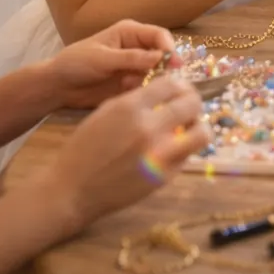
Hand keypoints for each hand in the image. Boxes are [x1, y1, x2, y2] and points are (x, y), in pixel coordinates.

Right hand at [36, 77, 209, 230]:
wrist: (72, 189)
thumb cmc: (83, 149)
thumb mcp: (104, 113)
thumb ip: (135, 100)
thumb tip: (163, 89)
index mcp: (130, 107)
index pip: (172, 84)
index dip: (178, 85)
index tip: (177, 90)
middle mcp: (149, 128)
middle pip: (192, 103)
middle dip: (192, 101)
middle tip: (187, 107)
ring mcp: (160, 154)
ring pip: (201, 132)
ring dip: (197, 126)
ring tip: (188, 128)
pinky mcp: (165, 176)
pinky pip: (188, 156)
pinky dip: (185, 149)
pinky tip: (174, 148)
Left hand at [49, 19, 173, 109]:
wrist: (58, 86)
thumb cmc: (76, 63)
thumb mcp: (102, 58)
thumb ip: (131, 58)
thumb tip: (160, 56)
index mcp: (130, 32)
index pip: (159, 35)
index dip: (169, 48)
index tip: (173, 64)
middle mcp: (137, 47)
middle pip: (163, 54)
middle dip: (164, 66)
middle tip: (160, 79)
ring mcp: (136, 66)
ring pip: (158, 71)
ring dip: (151, 79)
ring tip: (129, 83)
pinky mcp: (132, 82)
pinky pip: (148, 85)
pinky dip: (142, 89)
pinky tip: (125, 89)